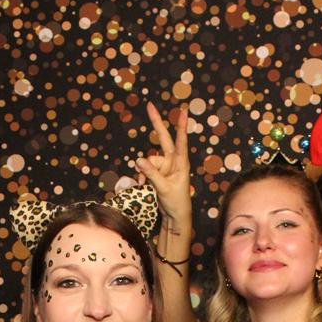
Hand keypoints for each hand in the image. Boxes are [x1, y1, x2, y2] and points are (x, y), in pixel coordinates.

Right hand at [135, 102, 190, 228]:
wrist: (175, 216)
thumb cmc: (176, 202)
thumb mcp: (163, 188)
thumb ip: (151, 174)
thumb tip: (138, 160)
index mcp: (181, 163)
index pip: (180, 141)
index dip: (180, 126)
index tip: (183, 112)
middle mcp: (173, 162)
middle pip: (163, 139)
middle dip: (156, 124)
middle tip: (149, 106)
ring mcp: (164, 167)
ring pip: (148, 161)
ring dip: (143, 171)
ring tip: (144, 184)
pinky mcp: (157, 173)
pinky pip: (145, 169)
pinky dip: (142, 176)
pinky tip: (142, 184)